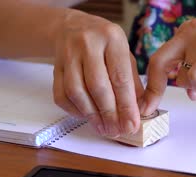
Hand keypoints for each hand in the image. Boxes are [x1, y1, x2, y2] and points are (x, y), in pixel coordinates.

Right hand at [53, 10, 143, 136]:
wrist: (73, 26)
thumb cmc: (105, 45)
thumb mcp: (125, 55)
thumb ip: (133, 83)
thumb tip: (140, 112)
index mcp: (112, 38)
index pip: (120, 77)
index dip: (126, 105)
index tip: (132, 124)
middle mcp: (88, 43)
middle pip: (97, 86)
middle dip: (109, 113)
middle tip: (116, 130)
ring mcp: (68, 54)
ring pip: (76, 92)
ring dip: (91, 115)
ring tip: (103, 128)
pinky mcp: (55, 67)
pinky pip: (61, 95)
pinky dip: (74, 110)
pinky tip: (86, 116)